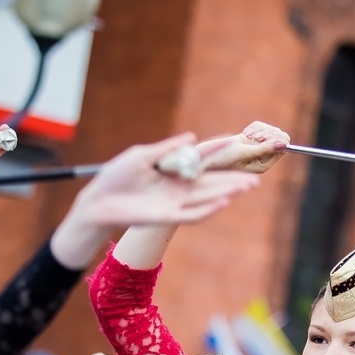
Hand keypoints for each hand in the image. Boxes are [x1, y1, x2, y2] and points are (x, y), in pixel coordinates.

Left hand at [52, 135, 260, 266]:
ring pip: (207, 197)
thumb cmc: (117, 177)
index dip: (219, 150)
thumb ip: (168, 149)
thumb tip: (192, 138)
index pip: (202, 159)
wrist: (98, 202)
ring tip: (247, 186)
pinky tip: (224, 202)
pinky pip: (191, 214)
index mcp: (173, 169)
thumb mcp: (142, 156)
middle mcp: (178, 187)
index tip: (238, 141)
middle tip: (256, 175)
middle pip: (211, 181)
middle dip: (233, 178)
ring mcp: (174, 202)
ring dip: (228, 192)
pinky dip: (207, 209)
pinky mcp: (166, 216)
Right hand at [195, 121, 289, 173]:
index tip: (262, 137)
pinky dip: (254, 127)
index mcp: (264, 165)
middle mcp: (263, 157)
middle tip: (254, 136)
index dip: (276, 139)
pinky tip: (245, 133)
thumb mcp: (244, 154)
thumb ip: (265, 149)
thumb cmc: (223, 160)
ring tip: (247, 135)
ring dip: (260, 129)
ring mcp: (258, 147)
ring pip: (271, 130)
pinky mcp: (252, 139)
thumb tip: (285, 144)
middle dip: (268, 132)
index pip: (284, 148)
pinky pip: (261, 126)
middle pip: (279, 137)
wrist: (207, 156)